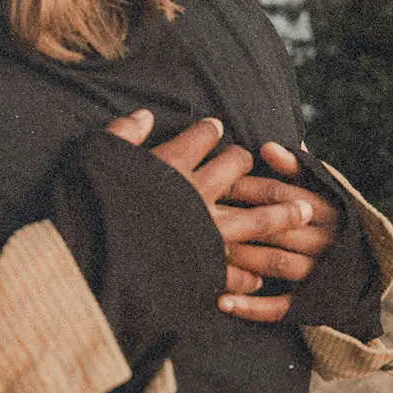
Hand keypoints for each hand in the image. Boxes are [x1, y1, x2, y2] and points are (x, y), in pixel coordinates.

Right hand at [103, 110, 313, 306]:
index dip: (209, 131)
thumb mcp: (97, 157)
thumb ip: (123, 134)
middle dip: (248, 162)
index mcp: (171, 165)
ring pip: (255, 217)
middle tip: (254, 162)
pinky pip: (236, 270)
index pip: (200, 138)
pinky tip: (259, 277)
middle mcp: (196, 194)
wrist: (93, 259)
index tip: (215, 129)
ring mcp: (205, 232)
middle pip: (236, 168)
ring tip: (303, 209)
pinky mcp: (204, 269)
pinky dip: (249, 274)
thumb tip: (144, 115)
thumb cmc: (88, 204)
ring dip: (280, 213)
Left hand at [216, 142, 340, 322]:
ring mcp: (319, 274)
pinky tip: (222, 302)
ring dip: (243, 259)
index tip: (219, 182)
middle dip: (240, 221)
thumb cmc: (326, 218)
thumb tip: (267, 147)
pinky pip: (280, 307)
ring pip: (277, 263)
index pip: (285, 195)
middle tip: (202, 216)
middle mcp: (327, 241)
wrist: (362, 269)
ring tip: (209, 253)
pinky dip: (251, 306)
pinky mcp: (310, 303)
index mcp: (329, 209)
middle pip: (278, 227)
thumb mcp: (319, 188)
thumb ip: (295, 168)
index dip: (251, 187)